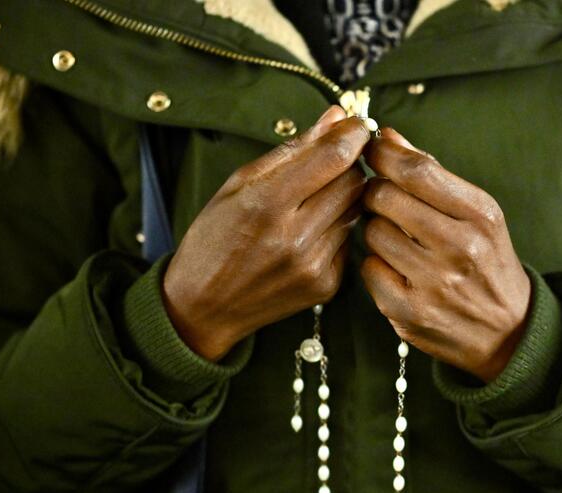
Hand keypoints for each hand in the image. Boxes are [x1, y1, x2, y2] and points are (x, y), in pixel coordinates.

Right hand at [163, 106, 370, 359]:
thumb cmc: (215, 238)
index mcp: (266, 204)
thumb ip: (292, 150)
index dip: (353, 134)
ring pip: (355, 210)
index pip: (333, 157)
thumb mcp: (238, 184)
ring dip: (343, 197)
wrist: (204, 307)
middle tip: (331, 161)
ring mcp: (314, 264)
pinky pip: (348, 240)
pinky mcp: (327, 285)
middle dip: (348, 164)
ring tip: (312, 200)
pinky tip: (309, 233)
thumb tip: (334, 118)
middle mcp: (294, 237)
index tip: (358, 125)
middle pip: (353, 181)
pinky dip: (336, 228)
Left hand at [361, 129, 531, 382]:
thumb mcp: (477, 213)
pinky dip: (376, 264)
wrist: (508, 331)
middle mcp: (459, 248)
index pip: (417, 170)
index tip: (371, 149)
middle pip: (385, 197)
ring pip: (372, 233)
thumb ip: (432, 173)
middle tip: (383, 199)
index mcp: (480, 215)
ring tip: (396, 238)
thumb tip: (388, 137)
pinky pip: (368, 268)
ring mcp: (433, 283)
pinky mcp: (409, 312)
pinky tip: (395, 268)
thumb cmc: (487, 262)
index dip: (384, 154)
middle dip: (375, 192)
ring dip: (376, 229)